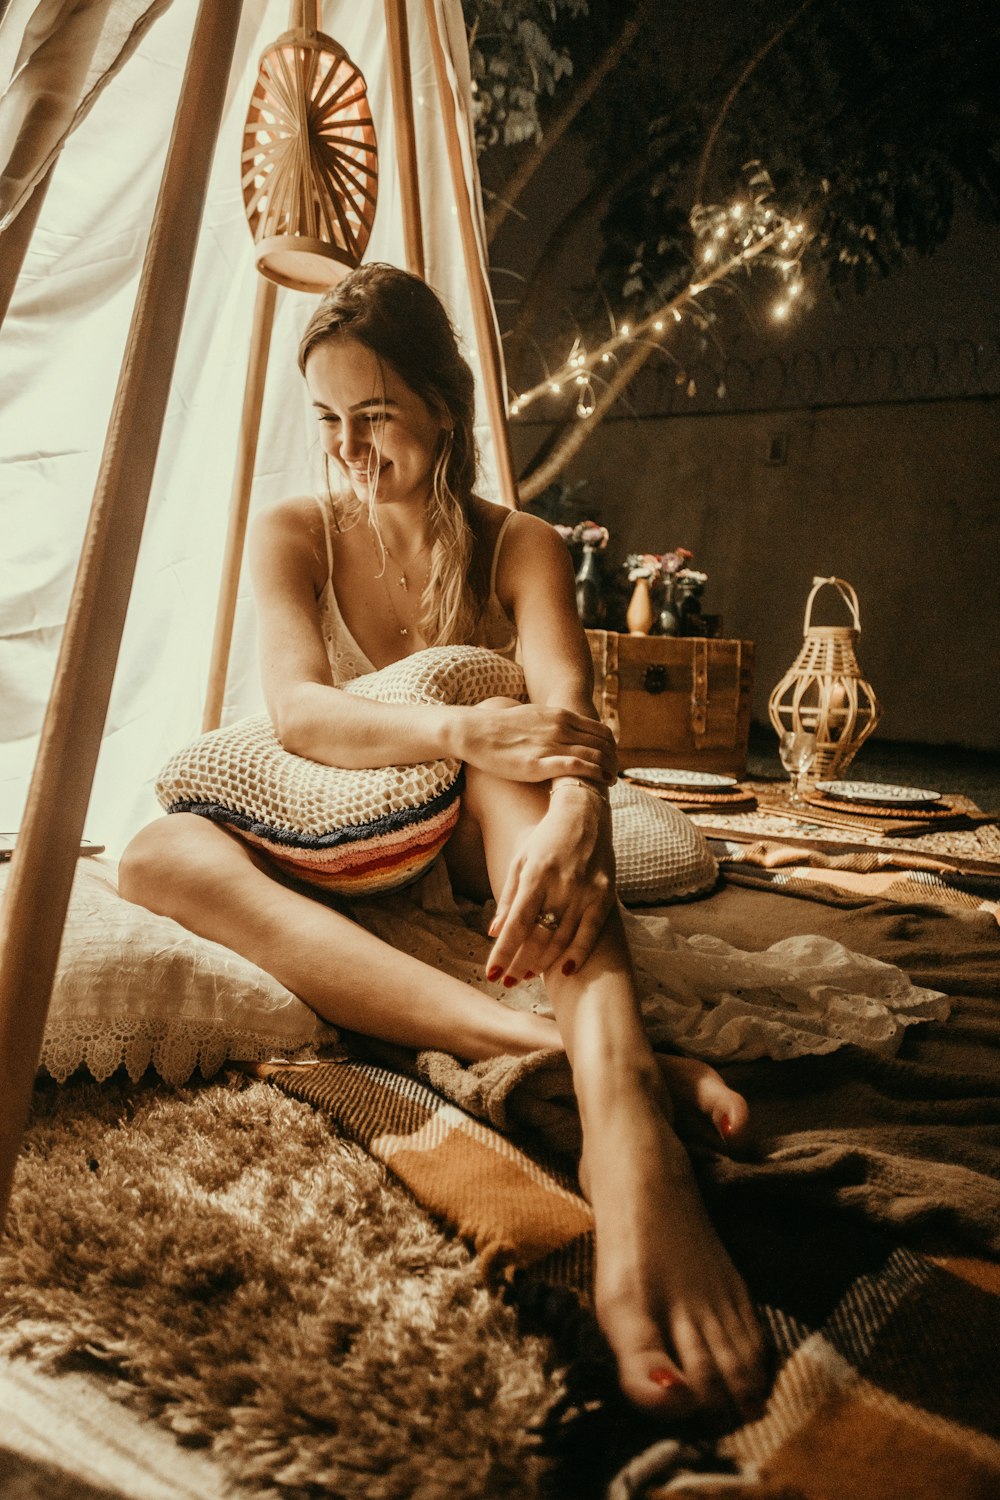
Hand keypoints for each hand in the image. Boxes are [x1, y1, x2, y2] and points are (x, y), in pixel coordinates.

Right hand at [456, 698, 616, 784]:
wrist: (475, 731)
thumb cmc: (502, 727)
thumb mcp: (535, 716)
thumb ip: (553, 723)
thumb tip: (565, 731)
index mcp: (561, 716)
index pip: (600, 730)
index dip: (612, 746)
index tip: (612, 759)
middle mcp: (560, 728)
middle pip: (602, 743)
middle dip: (613, 760)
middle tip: (614, 773)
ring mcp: (551, 745)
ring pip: (594, 755)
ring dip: (608, 769)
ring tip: (610, 782)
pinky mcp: (539, 764)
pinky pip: (576, 766)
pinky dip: (594, 774)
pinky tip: (600, 782)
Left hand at [486, 785, 616, 981]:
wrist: (585, 813)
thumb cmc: (546, 838)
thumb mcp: (520, 860)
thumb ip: (508, 897)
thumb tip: (493, 931)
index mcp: (536, 874)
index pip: (516, 924)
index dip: (503, 952)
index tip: (491, 974)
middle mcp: (562, 885)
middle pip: (538, 937)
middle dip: (520, 964)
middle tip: (507, 982)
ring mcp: (586, 891)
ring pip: (562, 939)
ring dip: (543, 963)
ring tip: (527, 976)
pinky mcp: (605, 895)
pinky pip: (591, 933)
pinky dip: (577, 954)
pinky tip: (564, 971)